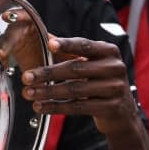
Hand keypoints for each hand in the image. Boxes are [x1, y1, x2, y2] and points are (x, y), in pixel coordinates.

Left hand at [22, 37, 138, 135]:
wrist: (122, 113)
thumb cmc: (100, 81)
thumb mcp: (91, 63)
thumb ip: (70, 50)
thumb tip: (45, 36)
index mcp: (108, 51)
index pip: (84, 45)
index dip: (67, 45)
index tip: (49, 45)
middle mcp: (115, 67)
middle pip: (75, 69)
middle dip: (47, 73)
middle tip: (26, 77)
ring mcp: (115, 88)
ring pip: (75, 90)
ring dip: (48, 92)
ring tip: (28, 93)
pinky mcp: (111, 108)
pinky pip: (78, 108)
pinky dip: (56, 107)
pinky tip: (41, 107)